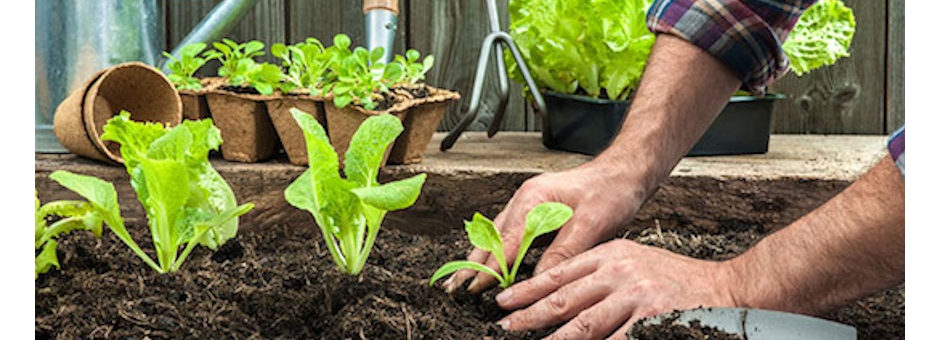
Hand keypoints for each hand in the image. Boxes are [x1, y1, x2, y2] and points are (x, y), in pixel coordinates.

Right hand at [442, 165, 646, 292]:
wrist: (625, 172)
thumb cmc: (611, 191)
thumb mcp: (591, 225)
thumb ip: (562, 252)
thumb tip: (538, 280)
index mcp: (534, 199)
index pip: (505, 242)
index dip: (489, 269)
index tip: (473, 289)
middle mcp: (525, 199)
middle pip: (491, 237)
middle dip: (472, 264)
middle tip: (454, 288)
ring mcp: (528, 203)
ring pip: (495, 234)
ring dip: (479, 258)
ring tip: (463, 280)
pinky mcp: (535, 209)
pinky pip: (507, 232)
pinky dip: (495, 250)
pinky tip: (489, 262)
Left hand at [494, 239, 738, 339]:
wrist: (727, 289)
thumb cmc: (676, 281)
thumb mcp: (634, 263)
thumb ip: (599, 277)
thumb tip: (561, 296)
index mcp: (612, 255)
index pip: (560, 272)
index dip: (528, 289)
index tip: (504, 301)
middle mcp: (620, 273)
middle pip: (564, 299)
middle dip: (530, 315)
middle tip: (504, 328)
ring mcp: (635, 298)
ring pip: (583, 325)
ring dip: (554, 339)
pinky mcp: (651, 321)